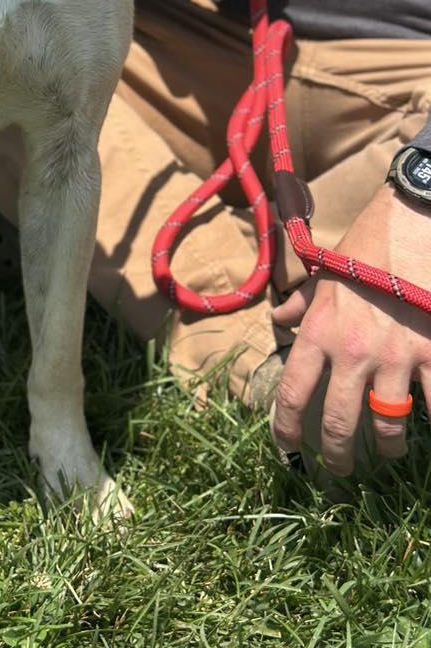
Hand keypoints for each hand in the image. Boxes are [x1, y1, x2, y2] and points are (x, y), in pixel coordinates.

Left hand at [270, 185, 430, 474]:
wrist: (415, 224)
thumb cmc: (368, 246)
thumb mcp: (325, 272)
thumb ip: (302, 303)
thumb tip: (278, 319)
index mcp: (320, 330)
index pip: (292, 392)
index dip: (286, 429)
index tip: (287, 450)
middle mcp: (353, 350)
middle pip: (339, 423)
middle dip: (337, 455)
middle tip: (338, 470)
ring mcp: (397, 357)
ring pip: (389, 426)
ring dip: (388, 447)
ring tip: (388, 452)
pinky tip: (428, 428)